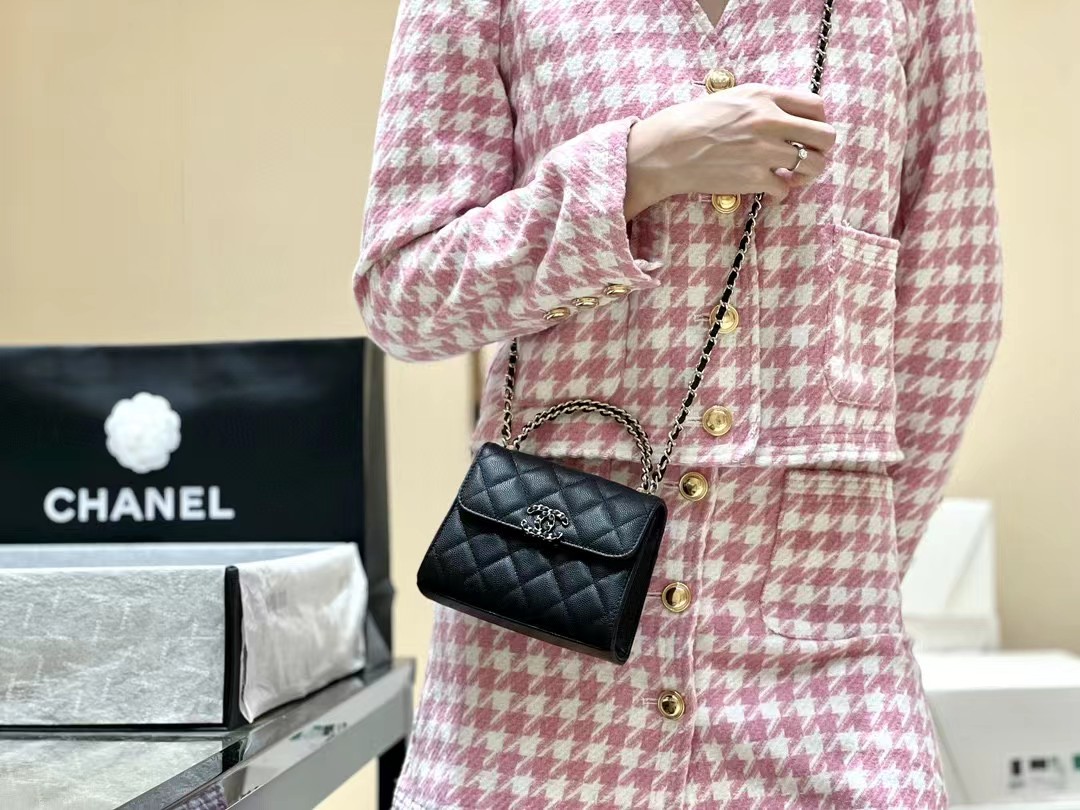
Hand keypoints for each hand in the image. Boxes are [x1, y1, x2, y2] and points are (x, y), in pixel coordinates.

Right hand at [623, 83, 836, 218]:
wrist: (667, 149)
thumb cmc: (694, 122)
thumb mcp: (733, 98)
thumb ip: (765, 103)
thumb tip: (791, 117)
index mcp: (765, 96)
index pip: (816, 106)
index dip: (819, 123)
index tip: (809, 134)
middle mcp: (769, 121)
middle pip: (825, 136)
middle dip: (821, 150)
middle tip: (807, 158)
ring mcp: (763, 151)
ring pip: (812, 165)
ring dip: (806, 174)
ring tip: (792, 177)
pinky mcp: (753, 178)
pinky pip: (785, 189)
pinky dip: (781, 192)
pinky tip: (770, 189)